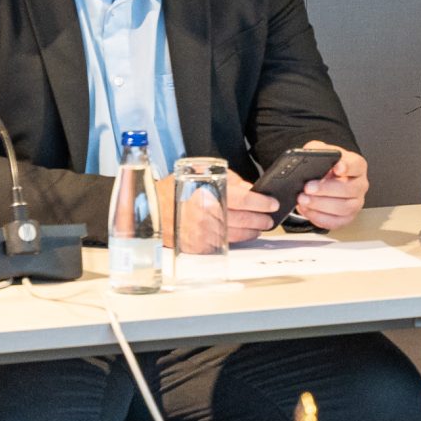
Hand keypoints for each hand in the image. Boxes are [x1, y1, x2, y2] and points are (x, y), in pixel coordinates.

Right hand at [158, 171, 278, 249]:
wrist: (149, 210)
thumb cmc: (174, 191)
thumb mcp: (200, 175)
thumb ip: (229, 181)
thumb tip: (251, 189)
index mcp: (207, 194)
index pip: (243, 199)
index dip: (261, 202)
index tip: (271, 203)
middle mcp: (205, 214)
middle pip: (243, 219)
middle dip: (260, 218)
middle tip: (268, 218)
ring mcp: (201, 232)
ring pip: (236, 234)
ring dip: (251, 231)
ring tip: (259, 226)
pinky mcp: (197, 246)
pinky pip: (223, 244)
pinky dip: (236, 240)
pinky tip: (243, 234)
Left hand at [289, 144, 368, 231]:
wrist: (322, 181)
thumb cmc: (324, 167)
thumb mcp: (319, 151)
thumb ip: (316, 150)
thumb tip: (308, 156)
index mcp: (356, 166)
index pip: (357, 165)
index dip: (348, 167)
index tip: (338, 167)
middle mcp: (360, 185)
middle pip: (350, 189)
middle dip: (326, 189)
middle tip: (308, 188)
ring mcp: (355, 203)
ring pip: (344, 208)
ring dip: (320, 205)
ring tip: (303, 200)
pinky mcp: (346, 217)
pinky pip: (336, 222)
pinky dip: (318, 217)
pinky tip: (306, 210)